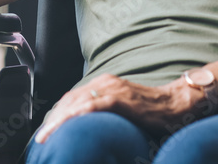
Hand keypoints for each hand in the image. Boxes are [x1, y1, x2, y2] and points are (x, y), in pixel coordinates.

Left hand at [33, 74, 207, 144]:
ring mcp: (112, 88)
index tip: (46, 129)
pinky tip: (63, 126)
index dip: (57, 113)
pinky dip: (75, 116)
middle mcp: (105, 81)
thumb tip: (91, 127)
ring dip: (58, 120)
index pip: (73, 97)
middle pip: (70, 99)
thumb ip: (107, 111)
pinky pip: (91, 106)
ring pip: (76, 102)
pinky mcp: (120, 98)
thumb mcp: (123, 109)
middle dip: (52, 118)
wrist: (176, 104)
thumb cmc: (152, 111)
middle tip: (41, 136)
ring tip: (45, 136)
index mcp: (105, 83)